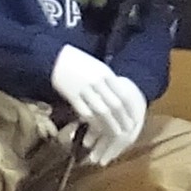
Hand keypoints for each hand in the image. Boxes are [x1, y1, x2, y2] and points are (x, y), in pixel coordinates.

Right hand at [48, 45, 147, 164]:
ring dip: (110, 125)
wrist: (55, 57)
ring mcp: (84, 89)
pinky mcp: (72, 96)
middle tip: (129, 130)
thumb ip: (109, 81)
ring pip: (101, 111)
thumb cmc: (79, 62)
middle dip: (123, 119)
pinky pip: (85, 112)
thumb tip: (122, 98)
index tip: (135, 119)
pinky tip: (98, 129)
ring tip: (116, 134)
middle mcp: (96, 81)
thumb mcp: (97, 67)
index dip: (130, 110)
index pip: (123, 95)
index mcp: (105, 73)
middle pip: (114, 105)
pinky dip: (94, 123)